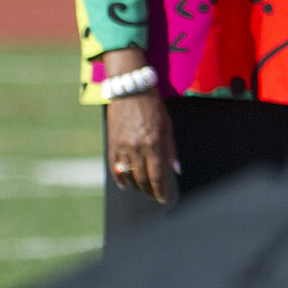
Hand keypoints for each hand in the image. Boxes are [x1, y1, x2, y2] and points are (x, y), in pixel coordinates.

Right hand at [101, 50, 177, 202]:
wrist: (130, 89)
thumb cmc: (153, 106)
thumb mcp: (167, 126)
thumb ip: (171, 149)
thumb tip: (176, 170)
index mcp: (153, 144)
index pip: (157, 175)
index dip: (160, 190)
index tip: (163, 199)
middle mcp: (136, 147)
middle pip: (142, 178)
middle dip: (149, 190)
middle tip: (154, 196)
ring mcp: (122, 145)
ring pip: (128, 174)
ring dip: (136, 185)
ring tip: (142, 190)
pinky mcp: (112, 142)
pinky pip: (114, 165)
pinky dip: (119, 176)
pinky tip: (125, 183)